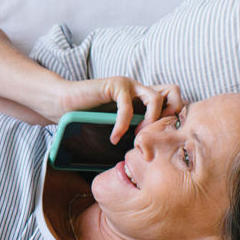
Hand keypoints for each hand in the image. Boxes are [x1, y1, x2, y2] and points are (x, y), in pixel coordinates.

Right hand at [60, 77, 184, 142]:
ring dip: (150, 122)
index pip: (174, 100)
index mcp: (145, 98)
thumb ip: (134, 131)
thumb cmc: (89, 118)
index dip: (175, 118)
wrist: (64, 104)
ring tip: (137, 137)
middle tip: (155, 136)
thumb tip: (152, 155)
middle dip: (170, 116)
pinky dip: (122, 125)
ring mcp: (129, 85)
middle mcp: (141, 88)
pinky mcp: (115, 85)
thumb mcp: (119, 126)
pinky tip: (114, 137)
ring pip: (156, 99)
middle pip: (174, 92)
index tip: (162, 139)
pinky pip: (127, 107)